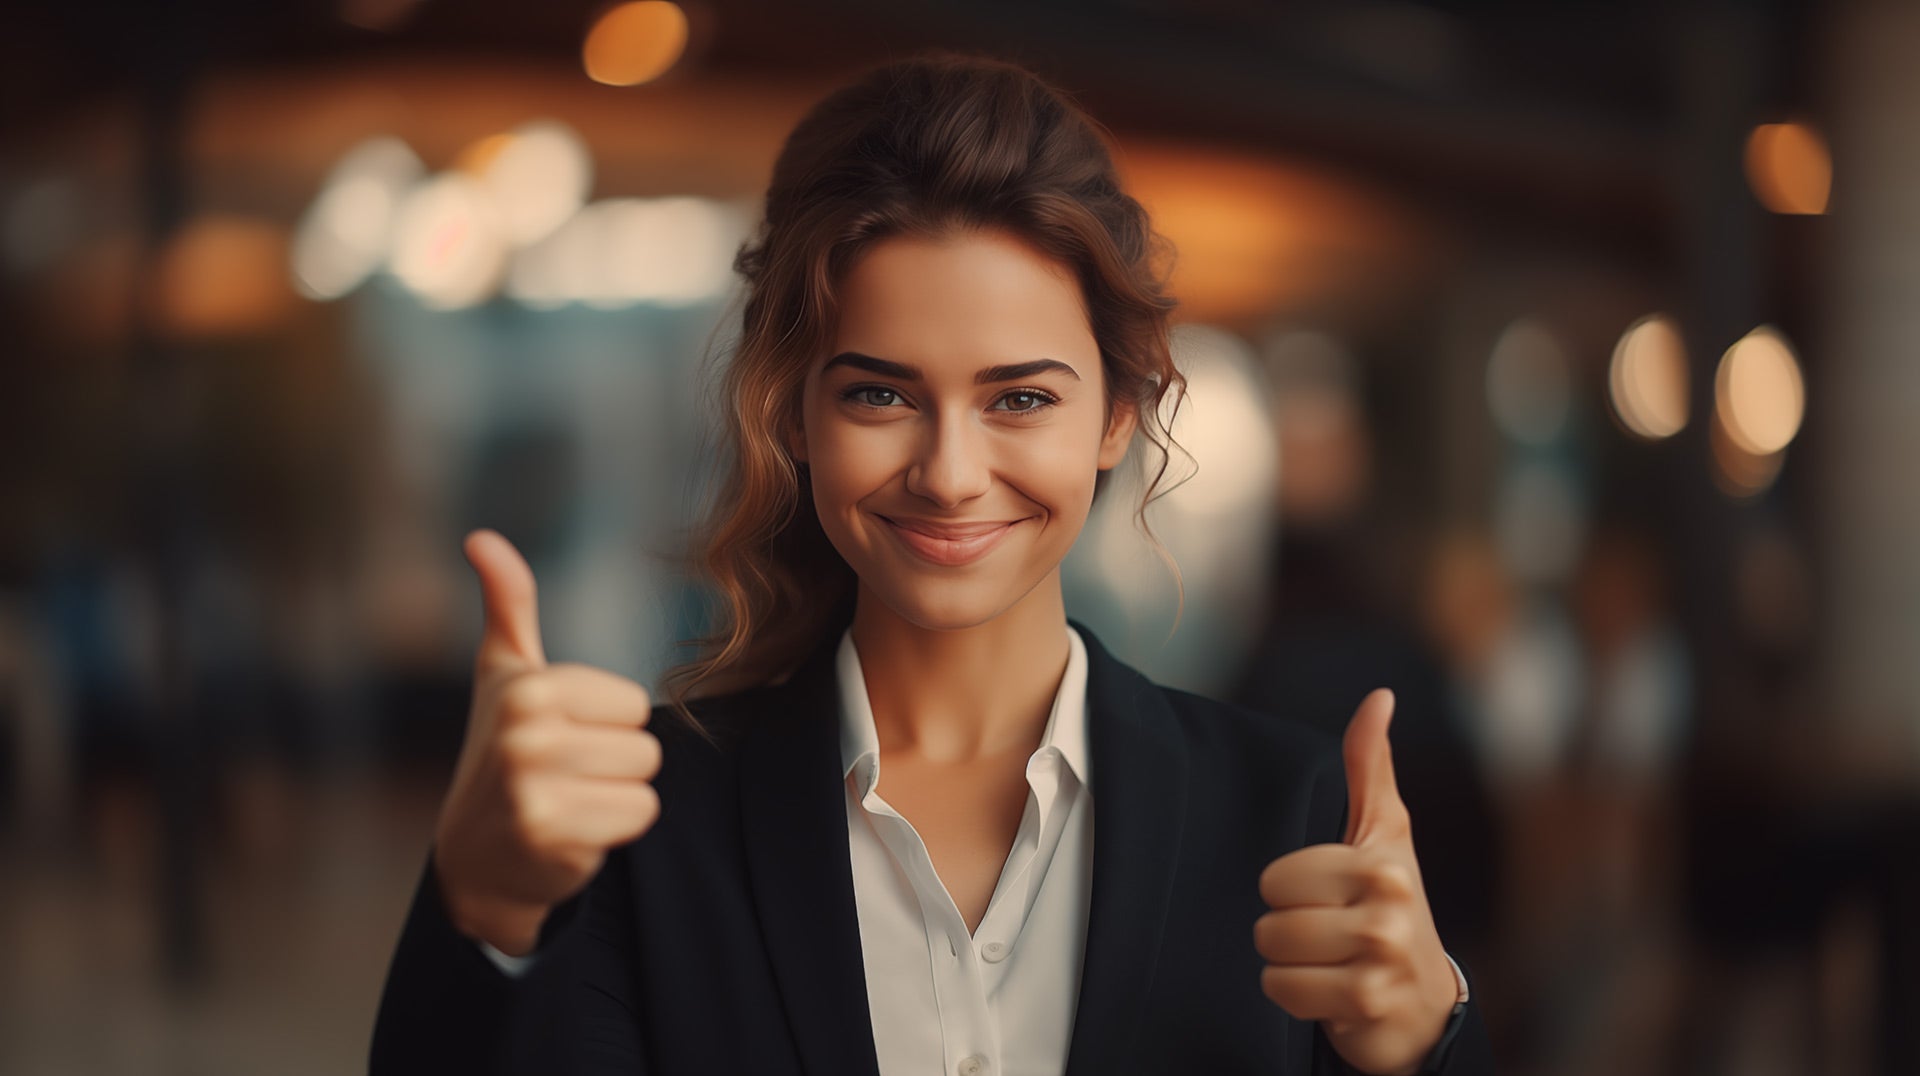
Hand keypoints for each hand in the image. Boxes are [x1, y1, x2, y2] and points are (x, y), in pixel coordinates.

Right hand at [431, 529, 663, 955]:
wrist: (475, 859)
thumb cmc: (500, 753)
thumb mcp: (504, 675)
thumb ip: (509, 605)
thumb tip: (481, 537)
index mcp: (529, 687)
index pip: (634, 705)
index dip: (607, 727)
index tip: (560, 741)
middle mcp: (528, 732)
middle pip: (646, 745)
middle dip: (614, 767)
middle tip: (563, 780)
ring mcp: (535, 786)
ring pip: (645, 783)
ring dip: (616, 801)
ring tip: (568, 805)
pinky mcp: (551, 835)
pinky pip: (639, 817)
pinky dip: (614, 833)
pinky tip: (570, 836)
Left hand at [1254, 689, 1459, 1074]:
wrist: (1425, 1000)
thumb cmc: (1392, 904)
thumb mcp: (1383, 833)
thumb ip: (1370, 765)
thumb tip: (1378, 698)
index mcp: (1381, 863)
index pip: (1277, 877)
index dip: (1288, 890)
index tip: (1327, 898)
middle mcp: (1388, 909)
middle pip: (1271, 919)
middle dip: (1286, 931)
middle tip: (1327, 935)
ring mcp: (1381, 959)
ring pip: (1274, 955)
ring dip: (1288, 965)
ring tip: (1327, 962)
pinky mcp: (1369, 1004)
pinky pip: (1284, 991)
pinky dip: (1292, 995)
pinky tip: (1327, 992)